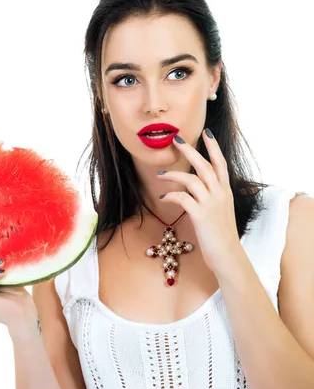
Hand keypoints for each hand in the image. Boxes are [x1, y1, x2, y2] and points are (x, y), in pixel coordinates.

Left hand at [156, 129, 241, 274]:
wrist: (228, 256)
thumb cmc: (221, 237)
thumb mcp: (220, 213)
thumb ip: (211, 200)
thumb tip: (197, 194)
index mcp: (225, 192)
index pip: (220, 164)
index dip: (213, 147)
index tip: (206, 132)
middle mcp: (220, 194)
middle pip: (204, 166)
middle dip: (190, 151)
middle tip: (176, 140)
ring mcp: (211, 204)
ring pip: (192, 179)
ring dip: (173, 175)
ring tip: (160, 175)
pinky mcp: (200, 215)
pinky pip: (183, 197)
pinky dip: (171, 194)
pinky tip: (163, 196)